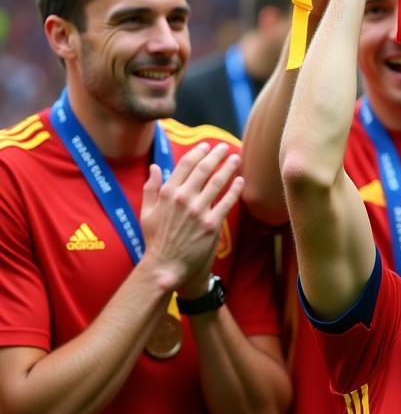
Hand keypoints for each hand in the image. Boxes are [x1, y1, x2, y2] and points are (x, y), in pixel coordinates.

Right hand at [139, 142, 243, 295]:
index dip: (198, 153)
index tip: (206, 146)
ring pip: (217, 183)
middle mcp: (183, 199)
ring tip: (236, 159)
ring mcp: (198, 211)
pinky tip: (240, 181)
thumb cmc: (155, 241)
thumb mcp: (146, 213)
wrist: (166, 266)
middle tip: (226, 147)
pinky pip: (227, 202)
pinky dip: (235, 190)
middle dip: (216, 155)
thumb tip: (154, 167)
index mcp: (167, 193)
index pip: (185, 165)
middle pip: (203, 169)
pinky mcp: (211, 224)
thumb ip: (151, 188)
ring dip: (228, 168)